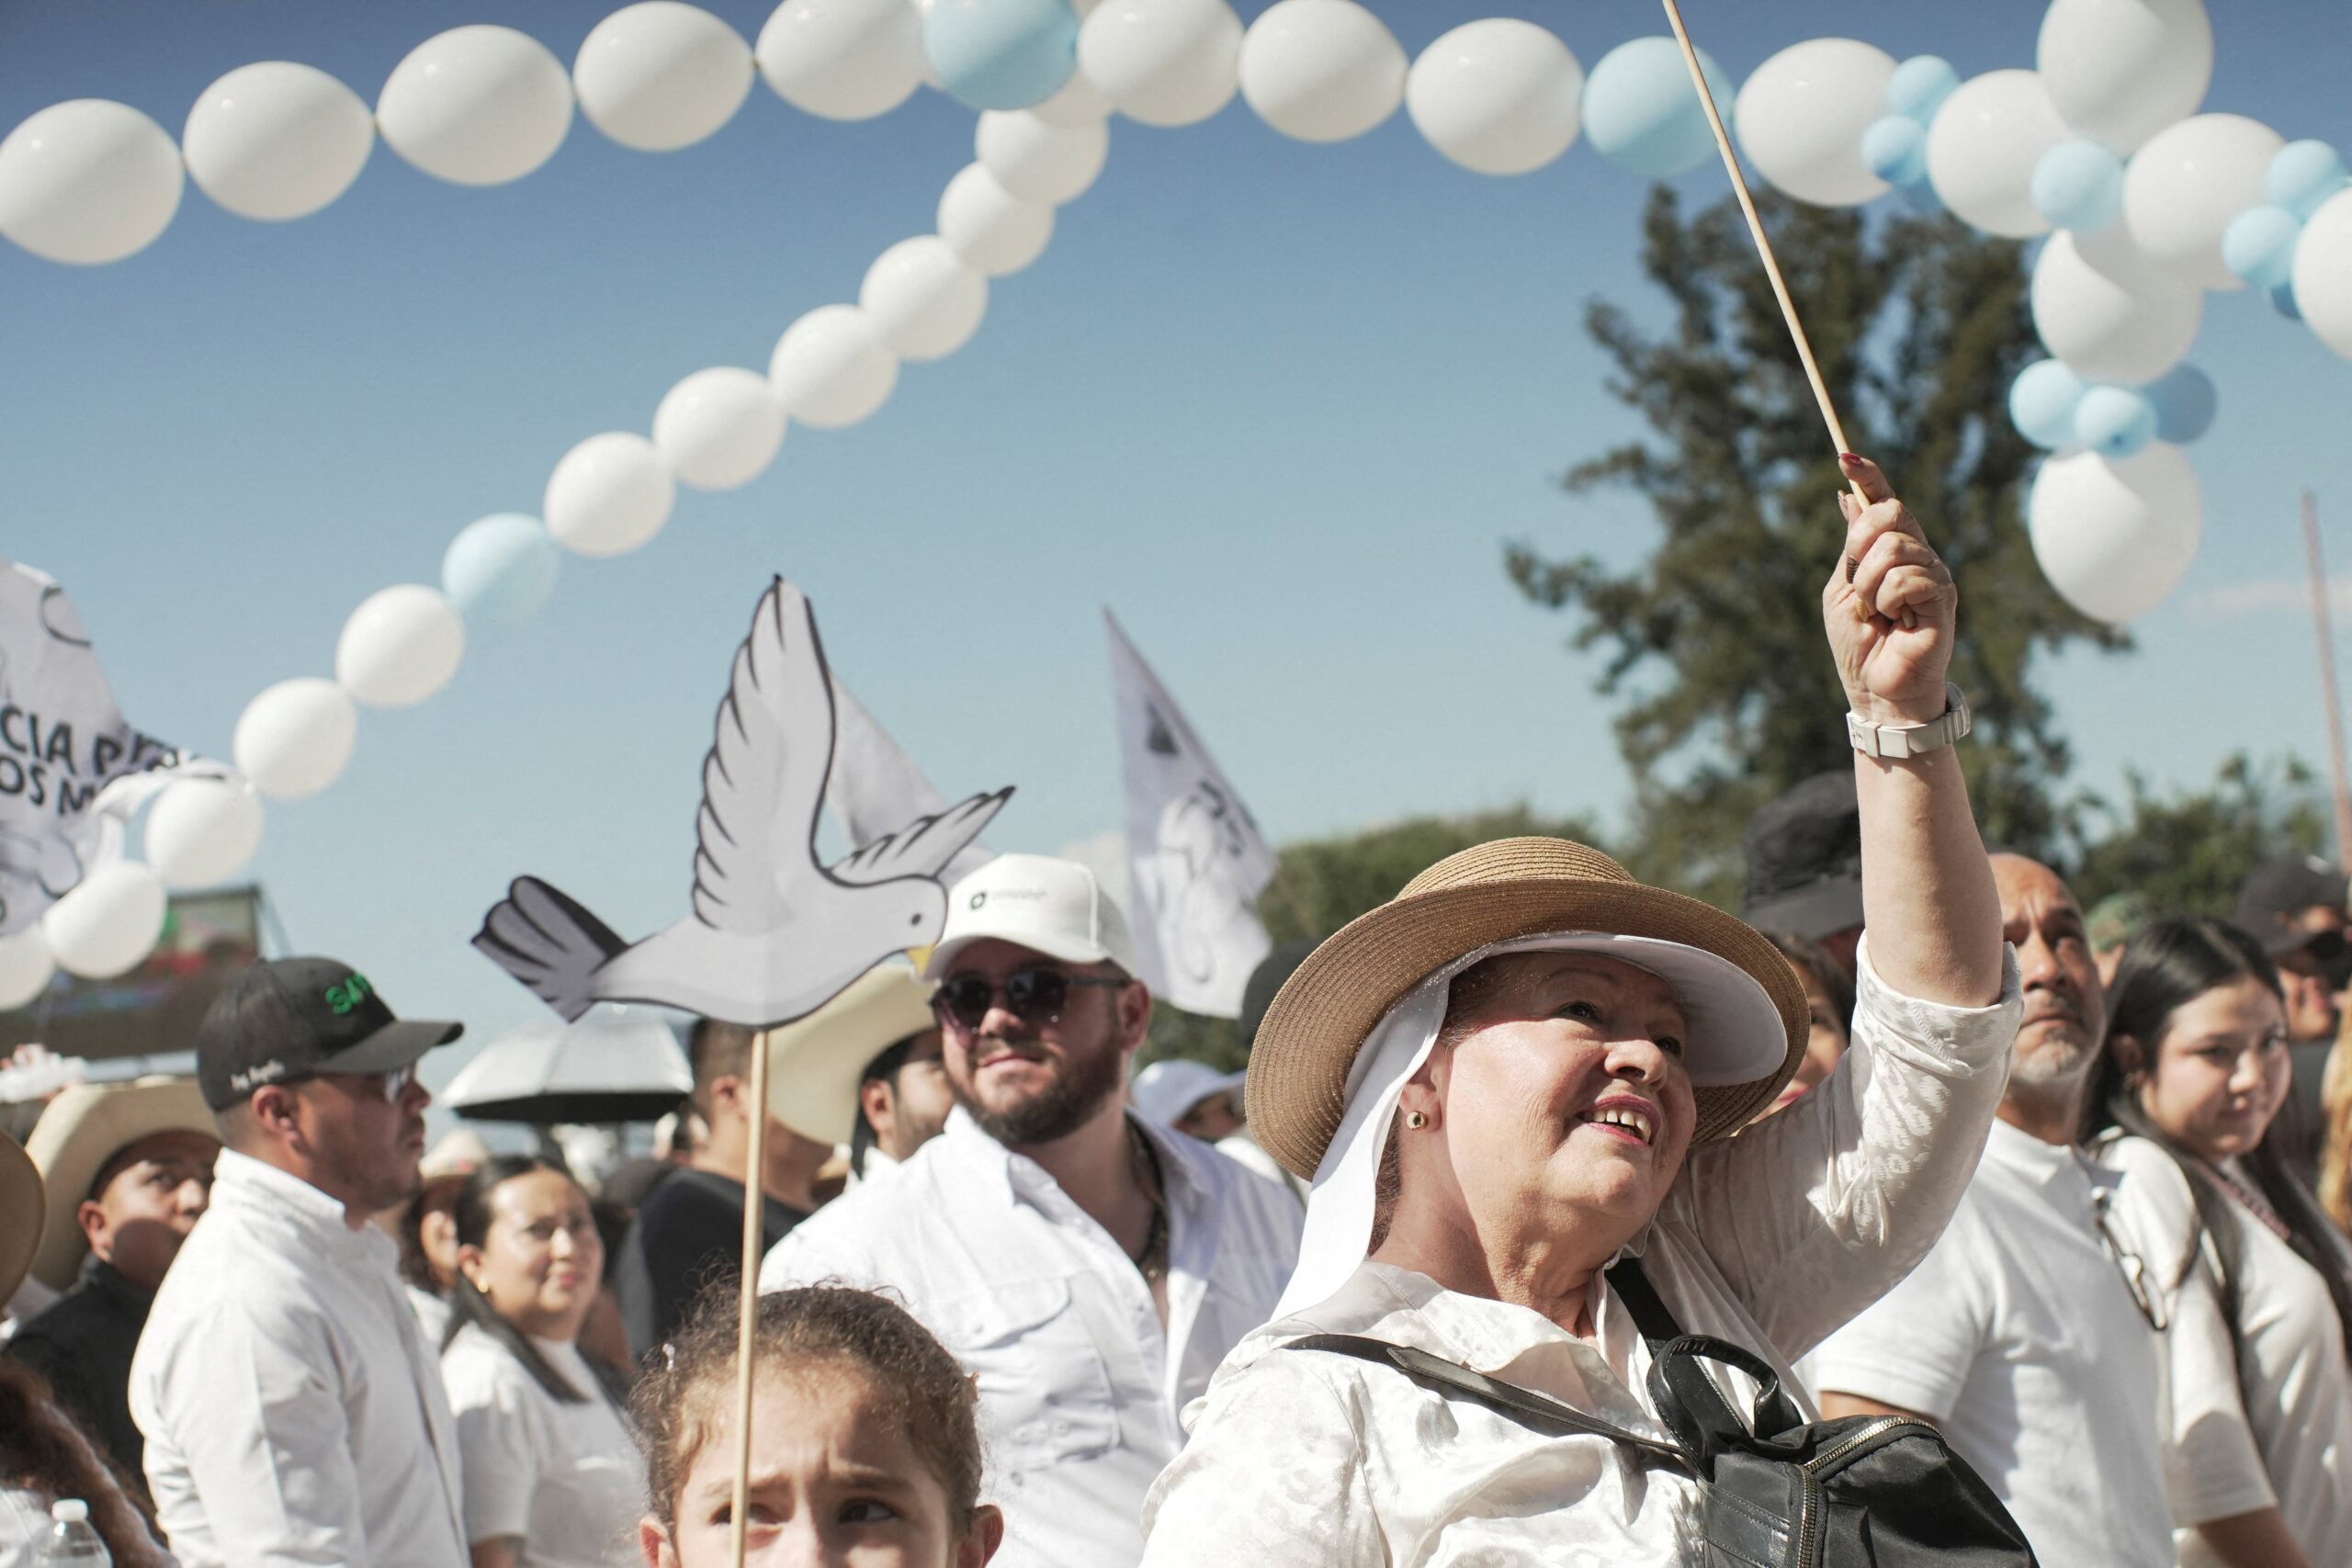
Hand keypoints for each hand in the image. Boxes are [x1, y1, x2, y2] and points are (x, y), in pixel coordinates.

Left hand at [1821, 453, 1956, 727]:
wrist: (1876, 689)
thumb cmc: (1859, 645)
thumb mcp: (1841, 589)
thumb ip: (1851, 547)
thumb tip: (1848, 495)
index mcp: (1893, 550)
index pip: (1886, 501)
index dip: (1870, 476)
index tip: (1846, 457)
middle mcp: (1919, 554)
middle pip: (1890, 512)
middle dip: (1860, 546)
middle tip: (1858, 586)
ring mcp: (1934, 573)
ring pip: (1893, 548)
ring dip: (1868, 584)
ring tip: (1876, 613)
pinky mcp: (1943, 596)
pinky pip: (1906, 578)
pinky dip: (1887, 601)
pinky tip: (1894, 622)